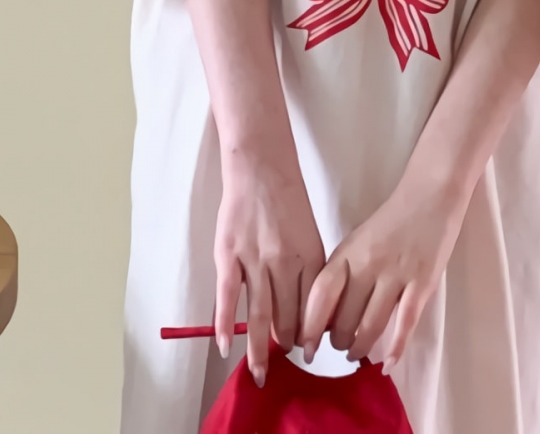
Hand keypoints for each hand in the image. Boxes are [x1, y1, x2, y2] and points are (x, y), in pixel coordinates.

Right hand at [215, 151, 324, 386]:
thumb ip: (309, 270)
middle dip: (287, 342)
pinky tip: (225, 346)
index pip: (314, 308)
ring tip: (259, 372)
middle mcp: (286, 262)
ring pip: (259, 313)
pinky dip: (225, 324)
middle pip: (287, 315)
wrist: (262, 168)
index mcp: (311, 257)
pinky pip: (227, 297)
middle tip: (283, 360)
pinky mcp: (229, 255)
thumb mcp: (310, 234)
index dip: (311, 333)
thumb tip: (307, 309)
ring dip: (259, 347)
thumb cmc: (288, 200)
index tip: (310, 350)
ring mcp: (255, 259)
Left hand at [301, 173, 467, 370]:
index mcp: (348, 252)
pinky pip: (405, 323)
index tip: (306, 347)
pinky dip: (395, 348)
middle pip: (344, 317)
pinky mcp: (423, 283)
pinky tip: (387, 364)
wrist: (432, 194)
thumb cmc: (392, 220)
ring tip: (357, 354)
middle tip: (340, 347)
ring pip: (370, 325)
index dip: (310, 326)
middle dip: (338, 341)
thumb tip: (327, 315)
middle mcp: (368, 265)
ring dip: (360, 347)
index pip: (320, 295)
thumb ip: (343, 273)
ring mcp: (397, 274)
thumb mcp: (358, 241)